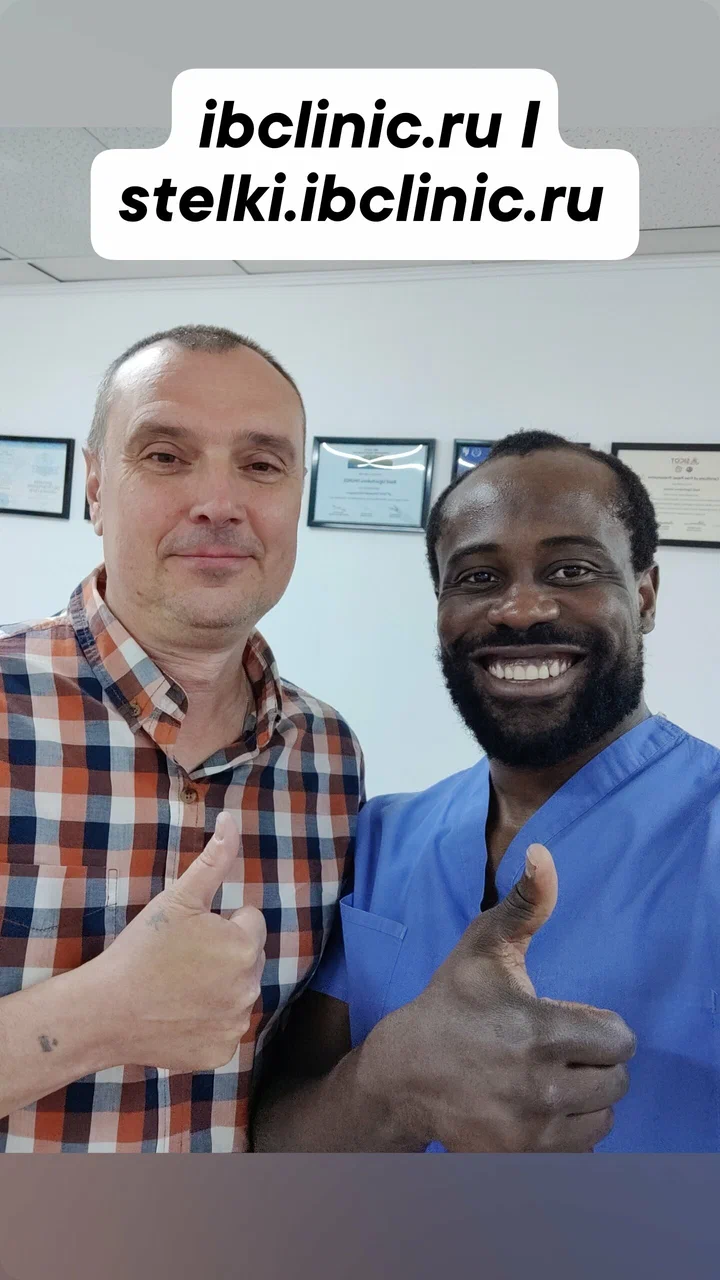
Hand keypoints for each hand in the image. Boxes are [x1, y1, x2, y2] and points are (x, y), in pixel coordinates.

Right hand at [95, 811, 266, 1070]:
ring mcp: (237, 1025)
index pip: (248, 921)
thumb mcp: (178, 898)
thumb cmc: (141, 949)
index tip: (188, 934)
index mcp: (245, 947)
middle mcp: (251, 988)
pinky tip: (178, 1016)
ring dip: (217, 988)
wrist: (105, 1011)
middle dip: (222, 954)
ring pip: (236, 994)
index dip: (218, 922)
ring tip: (177, 987)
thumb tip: (233, 819)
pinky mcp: (221, 1053)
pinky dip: (207, 1023)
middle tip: (180, 960)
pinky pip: (224, 1029)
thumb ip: (214, 860)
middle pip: (246, 959)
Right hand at [371, 844, 634, 1151]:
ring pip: (604, 1118)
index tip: (566, 1019)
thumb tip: (543, 853)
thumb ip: (524, 903)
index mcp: (540, 1031)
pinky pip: (582, 1150)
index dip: (599, 1026)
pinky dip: (570, 1131)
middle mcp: (540, 1087)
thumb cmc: (450, 1003)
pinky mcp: (522, 1159)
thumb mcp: (483, 947)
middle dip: (594, 1062)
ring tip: (548, 1078)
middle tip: (556, 1050)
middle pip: (618, 1081)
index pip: (620, 1039)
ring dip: (586, 1099)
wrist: (402, 1073)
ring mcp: (531, 1130)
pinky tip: (538, 1107)